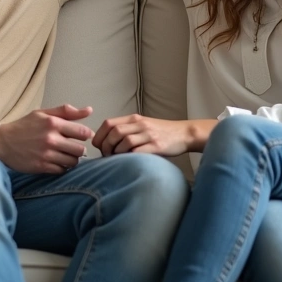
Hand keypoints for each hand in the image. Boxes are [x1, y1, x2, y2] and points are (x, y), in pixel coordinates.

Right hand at [0, 104, 93, 173]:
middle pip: (80, 150)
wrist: (2, 142)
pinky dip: (61, 168)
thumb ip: (66, 112)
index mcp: (53, 123)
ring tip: (64, 155)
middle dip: (79, 149)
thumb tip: (89, 111)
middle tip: (72, 148)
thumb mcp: (43, 114)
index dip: (85, 135)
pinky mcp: (41, 166)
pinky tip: (55, 162)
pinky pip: (62, 171)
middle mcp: (51, 139)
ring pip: (72, 162)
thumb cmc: (24, 126)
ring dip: (71, 160)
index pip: (83, 132)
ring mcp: (46, 154)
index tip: (81, 137)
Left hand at [93, 115, 212, 156]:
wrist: (184, 134)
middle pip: (114, 132)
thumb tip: (105, 143)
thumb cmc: (160, 133)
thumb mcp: (142, 126)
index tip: (98, 146)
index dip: (99, 136)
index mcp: (134, 119)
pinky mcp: (157, 146)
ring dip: (117, 153)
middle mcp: (140, 124)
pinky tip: (129, 162)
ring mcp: (149, 135)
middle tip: (107, 156)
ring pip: (125, 141)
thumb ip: (126, 130)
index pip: (108, 123)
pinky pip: (138, 152)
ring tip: (117, 160)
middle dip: (106, 146)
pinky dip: (130, 157)